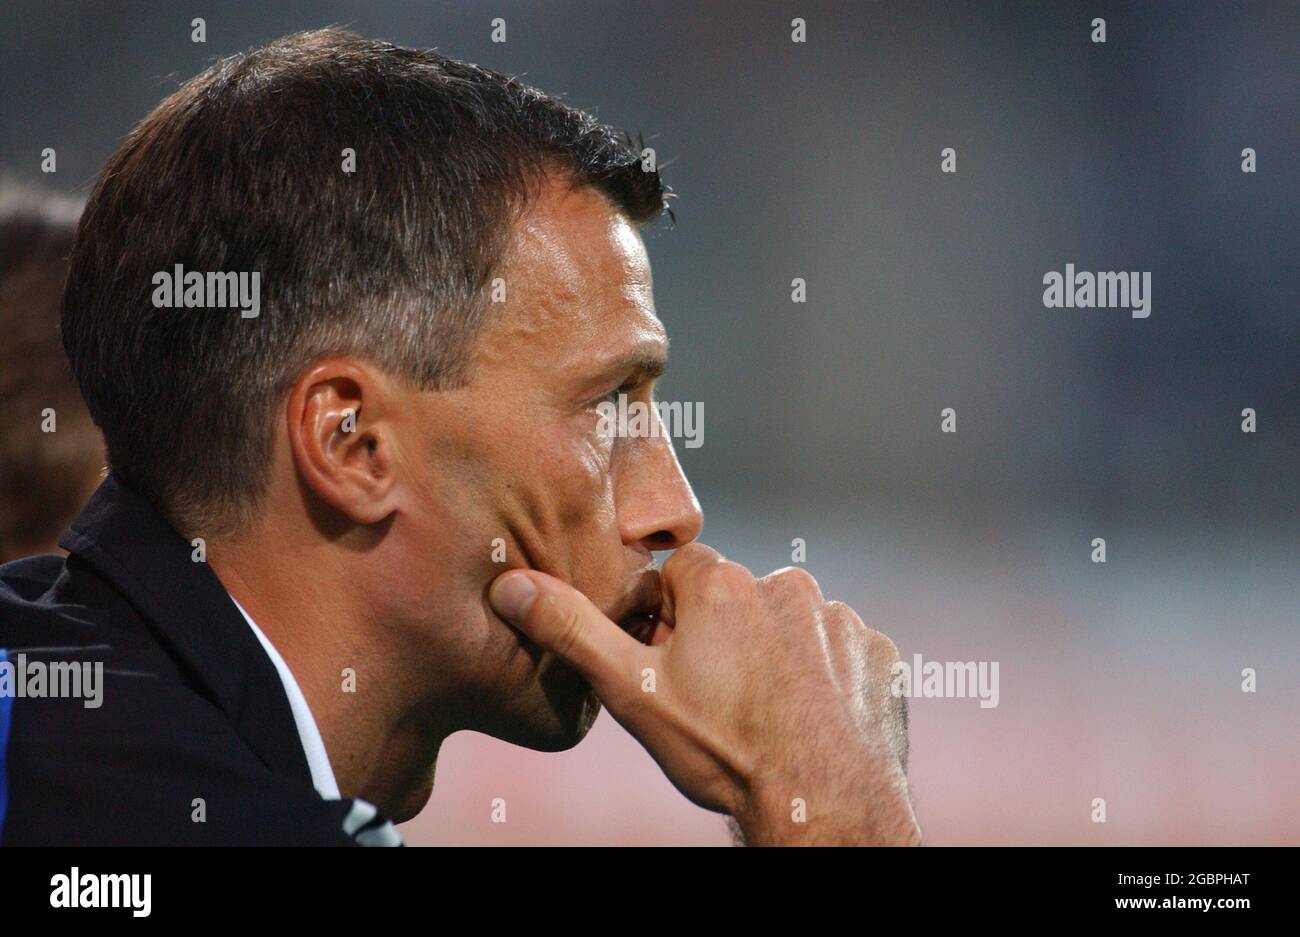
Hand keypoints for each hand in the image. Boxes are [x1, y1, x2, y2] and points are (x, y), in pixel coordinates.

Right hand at [488, 542, 920, 844]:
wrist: (821, 803)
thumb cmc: (723, 749)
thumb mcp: (632, 692)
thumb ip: (571, 630)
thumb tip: (512, 586)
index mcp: (721, 583)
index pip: (677, 576)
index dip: (665, 621)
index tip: (670, 665)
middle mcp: (785, 585)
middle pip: (734, 598)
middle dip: (721, 636)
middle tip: (714, 698)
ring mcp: (838, 618)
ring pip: (788, 624)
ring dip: (774, 654)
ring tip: (763, 713)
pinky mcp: (876, 651)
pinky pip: (838, 650)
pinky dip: (823, 675)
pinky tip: (808, 715)